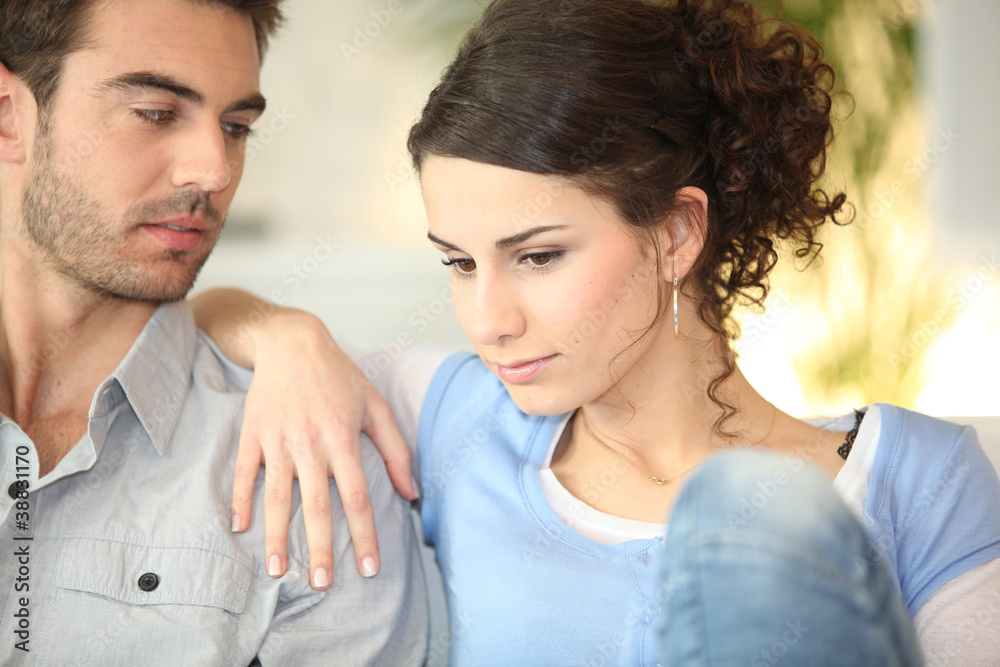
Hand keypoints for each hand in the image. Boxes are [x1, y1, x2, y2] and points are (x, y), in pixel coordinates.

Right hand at [230, 309, 418, 589]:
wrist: (292, 342)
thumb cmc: (339, 376)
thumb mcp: (376, 406)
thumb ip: (397, 450)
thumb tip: (412, 492)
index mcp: (343, 439)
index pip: (357, 497)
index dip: (364, 535)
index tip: (369, 568)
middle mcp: (310, 443)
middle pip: (316, 506)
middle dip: (320, 549)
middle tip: (322, 584)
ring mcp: (278, 440)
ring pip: (277, 497)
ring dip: (277, 537)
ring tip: (278, 571)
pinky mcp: (253, 433)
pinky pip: (246, 473)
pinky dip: (241, 501)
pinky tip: (241, 528)